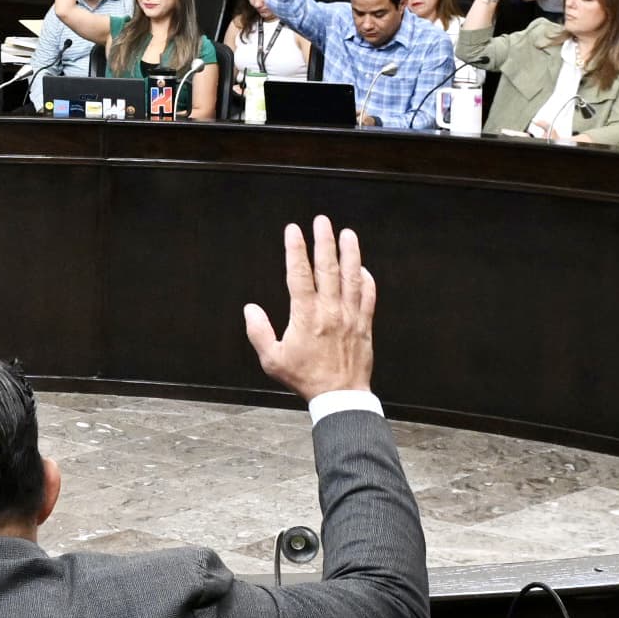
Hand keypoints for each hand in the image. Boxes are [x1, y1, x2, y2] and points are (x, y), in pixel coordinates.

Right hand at [241, 215, 374, 399]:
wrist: (339, 396)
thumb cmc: (305, 379)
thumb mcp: (273, 360)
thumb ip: (259, 332)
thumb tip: (250, 309)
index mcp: (306, 316)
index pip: (299, 274)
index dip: (295, 249)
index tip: (293, 231)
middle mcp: (330, 311)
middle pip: (328, 268)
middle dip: (324, 241)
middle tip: (322, 221)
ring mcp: (350, 316)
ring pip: (352, 277)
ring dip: (350, 253)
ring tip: (347, 234)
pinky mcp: (364, 325)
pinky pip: (368, 297)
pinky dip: (366, 280)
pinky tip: (362, 269)